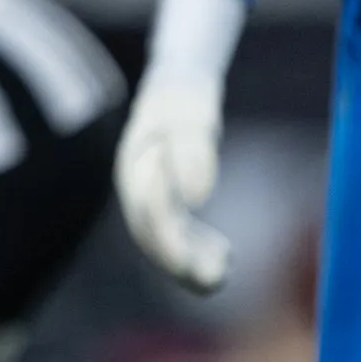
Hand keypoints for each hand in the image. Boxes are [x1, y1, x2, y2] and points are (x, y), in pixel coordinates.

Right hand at [115, 73, 228, 293]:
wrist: (178, 81)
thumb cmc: (186, 95)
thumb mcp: (194, 116)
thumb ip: (193, 152)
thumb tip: (195, 198)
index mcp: (135, 168)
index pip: (149, 216)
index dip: (173, 243)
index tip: (206, 257)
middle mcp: (136, 187)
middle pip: (151, 237)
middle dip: (182, 264)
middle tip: (219, 279)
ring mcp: (148, 195)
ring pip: (162, 241)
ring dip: (191, 261)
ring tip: (225, 271)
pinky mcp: (166, 199)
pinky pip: (175, 234)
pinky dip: (197, 248)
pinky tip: (225, 253)